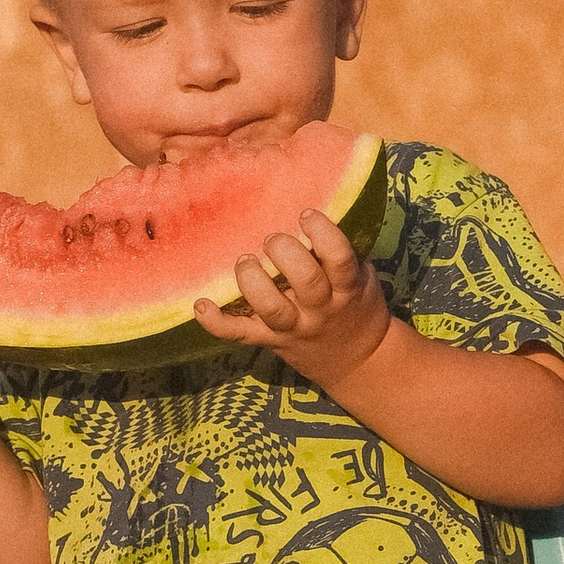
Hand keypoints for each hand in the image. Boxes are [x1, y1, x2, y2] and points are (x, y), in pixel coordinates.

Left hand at [195, 209, 389, 385]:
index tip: (306, 215)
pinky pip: (240, 334)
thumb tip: (318, 204)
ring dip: (254, 282)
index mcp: (346, 289)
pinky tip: (201, 305)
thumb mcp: (362, 278)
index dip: (323, 233)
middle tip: (273, 240)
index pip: (339, 259)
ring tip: (246, 261)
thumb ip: (343, 253)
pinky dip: (217, 322)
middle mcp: (320, 309)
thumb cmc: (355, 304)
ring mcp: (294, 327)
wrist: (356, 359)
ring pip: (272, 309)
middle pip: (306, 282)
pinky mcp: (270, 340)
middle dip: (286, 253)